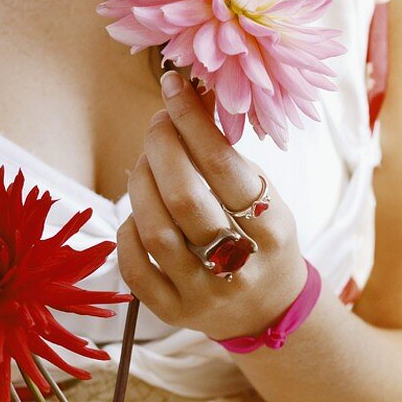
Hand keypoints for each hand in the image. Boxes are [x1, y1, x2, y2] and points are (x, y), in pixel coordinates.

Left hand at [118, 71, 306, 340]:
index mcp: (272, 232)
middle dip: (161, 149)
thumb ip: (229, 156)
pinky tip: (137, 213)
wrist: (266, 311)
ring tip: (146, 164)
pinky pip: (135, 268)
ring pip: (155, 231)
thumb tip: (190, 97)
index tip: (175, 88)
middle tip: (158, 125)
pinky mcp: (174, 312)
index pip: (224, 169)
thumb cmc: (261, 239)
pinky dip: (128, 231)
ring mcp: (204, 295)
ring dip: (140, 185)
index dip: (193, 122)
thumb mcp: (264, 198)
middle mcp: (240, 267)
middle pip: (185, 199)